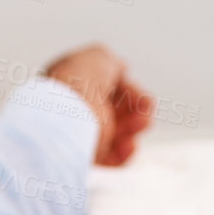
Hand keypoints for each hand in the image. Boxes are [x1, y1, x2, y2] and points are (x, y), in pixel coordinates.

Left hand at [42, 43, 154, 165]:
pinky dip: (125, 152)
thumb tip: (123, 69)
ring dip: (136, 126)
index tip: (135, 87)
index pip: (108, 88)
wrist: (67, 111)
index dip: (127, 88)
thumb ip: (114, 63)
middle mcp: (78, 108)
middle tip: (145, 107)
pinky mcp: (87, 155)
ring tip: (143, 123)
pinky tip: (131, 144)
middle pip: (117, 110)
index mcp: (75, 84)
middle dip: (137, 107)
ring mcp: (83, 132)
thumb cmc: (80, 79)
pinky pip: (112, 157)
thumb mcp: (100, 57)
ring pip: (118, 133)